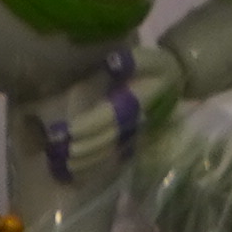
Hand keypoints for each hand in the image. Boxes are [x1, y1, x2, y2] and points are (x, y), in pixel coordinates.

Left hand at [21, 49, 159, 194]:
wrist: (177, 84)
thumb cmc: (157, 67)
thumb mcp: (148, 58)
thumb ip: (133, 61)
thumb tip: (114, 62)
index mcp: (134, 104)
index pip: (107, 118)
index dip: (86, 126)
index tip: (64, 132)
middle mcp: (133, 125)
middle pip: (105, 140)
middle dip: (80, 148)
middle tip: (54, 151)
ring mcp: (133, 137)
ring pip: (107, 154)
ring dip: (84, 161)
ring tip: (60, 165)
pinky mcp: (132, 144)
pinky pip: (112, 161)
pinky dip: (93, 168)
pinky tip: (75, 173)